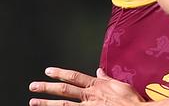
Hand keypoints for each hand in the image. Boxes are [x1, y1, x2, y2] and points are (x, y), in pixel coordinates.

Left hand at [29, 67, 144, 105]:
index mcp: (97, 85)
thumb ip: (106, 78)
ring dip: (47, 103)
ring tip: (34, 101)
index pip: (74, 77)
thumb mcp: (120, 84)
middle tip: (33, 86)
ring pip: (63, 105)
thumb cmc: (130, 100)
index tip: (49, 71)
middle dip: (47, 88)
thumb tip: (99, 71)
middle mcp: (90, 95)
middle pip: (64, 90)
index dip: (60, 73)